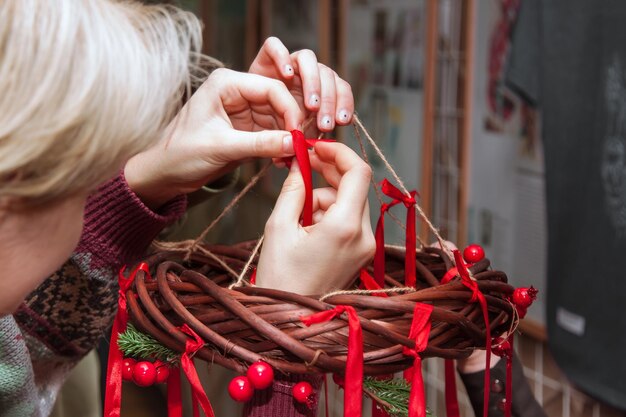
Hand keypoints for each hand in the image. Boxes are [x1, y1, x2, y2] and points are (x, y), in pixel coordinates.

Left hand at [124, 68, 303, 208]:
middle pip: (280, 100)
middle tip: (301, 147)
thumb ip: (259, 144)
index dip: (290, 109)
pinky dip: (282, 146)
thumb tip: (293, 143)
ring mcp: (245, 110)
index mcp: (226, 83)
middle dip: (293, 123)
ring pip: (281, 118)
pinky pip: (275, 132)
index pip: (271, 88)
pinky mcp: (249, 128)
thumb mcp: (221, 148)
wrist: (166, 172)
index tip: (298, 134)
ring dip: (289, 136)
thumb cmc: (181, 153)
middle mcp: (238, 91)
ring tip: (293, 157)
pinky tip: (285, 160)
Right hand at [249, 37, 353, 132]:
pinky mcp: (266, 56)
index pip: (341, 88)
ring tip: (311, 106)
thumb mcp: (296, 137)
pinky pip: (274, 46)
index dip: (345, 102)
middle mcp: (306, 74)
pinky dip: (282, 56)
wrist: (242, 125)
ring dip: (313, 81)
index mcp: (319, 90)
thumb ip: (310, 137)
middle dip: (330, 99)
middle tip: (325, 123)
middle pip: (327, 74)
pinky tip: (287, 76)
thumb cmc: (272, 132)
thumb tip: (326, 144)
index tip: (341, 121)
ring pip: (308, 58)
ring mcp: (288, 63)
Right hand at [255, 142, 374, 294]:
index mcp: (345, 227)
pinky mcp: (361, 253)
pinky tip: (307, 226)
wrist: (290, 317)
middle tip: (303, 163)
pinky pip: (349, 219)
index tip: (317, 146)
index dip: (339, 152)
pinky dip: (329, 213)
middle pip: (354, 186)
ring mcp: (365, 246)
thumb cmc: (279, 278)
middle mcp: (363, 235)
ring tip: (297, 215)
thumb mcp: (279, 227)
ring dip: (325, 197)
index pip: (358, 172)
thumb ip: (294, 189)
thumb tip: (301, 163)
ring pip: (349, 202)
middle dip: (328, 172)